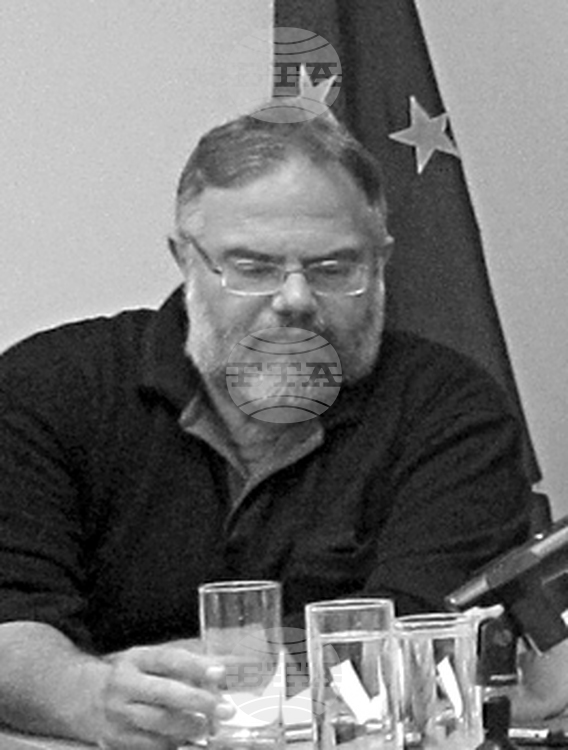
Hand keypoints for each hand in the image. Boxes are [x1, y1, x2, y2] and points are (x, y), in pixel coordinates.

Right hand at [98, 643, 233, 749]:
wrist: (87, 699)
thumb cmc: (133, 676)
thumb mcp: (151, 661)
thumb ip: (186, 665)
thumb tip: (225, 671)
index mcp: (136, 659)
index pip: (168, 659)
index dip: (196, 665)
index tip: (220, 672)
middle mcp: (124, 685)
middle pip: (165, 693)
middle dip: (198, 702)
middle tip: (225, 709)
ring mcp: (118, 715)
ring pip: (159, 724)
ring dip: (190, 727)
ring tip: (209, 726)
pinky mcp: (117, 740)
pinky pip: (151, 745)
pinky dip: (174, 744)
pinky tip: (187, 740)